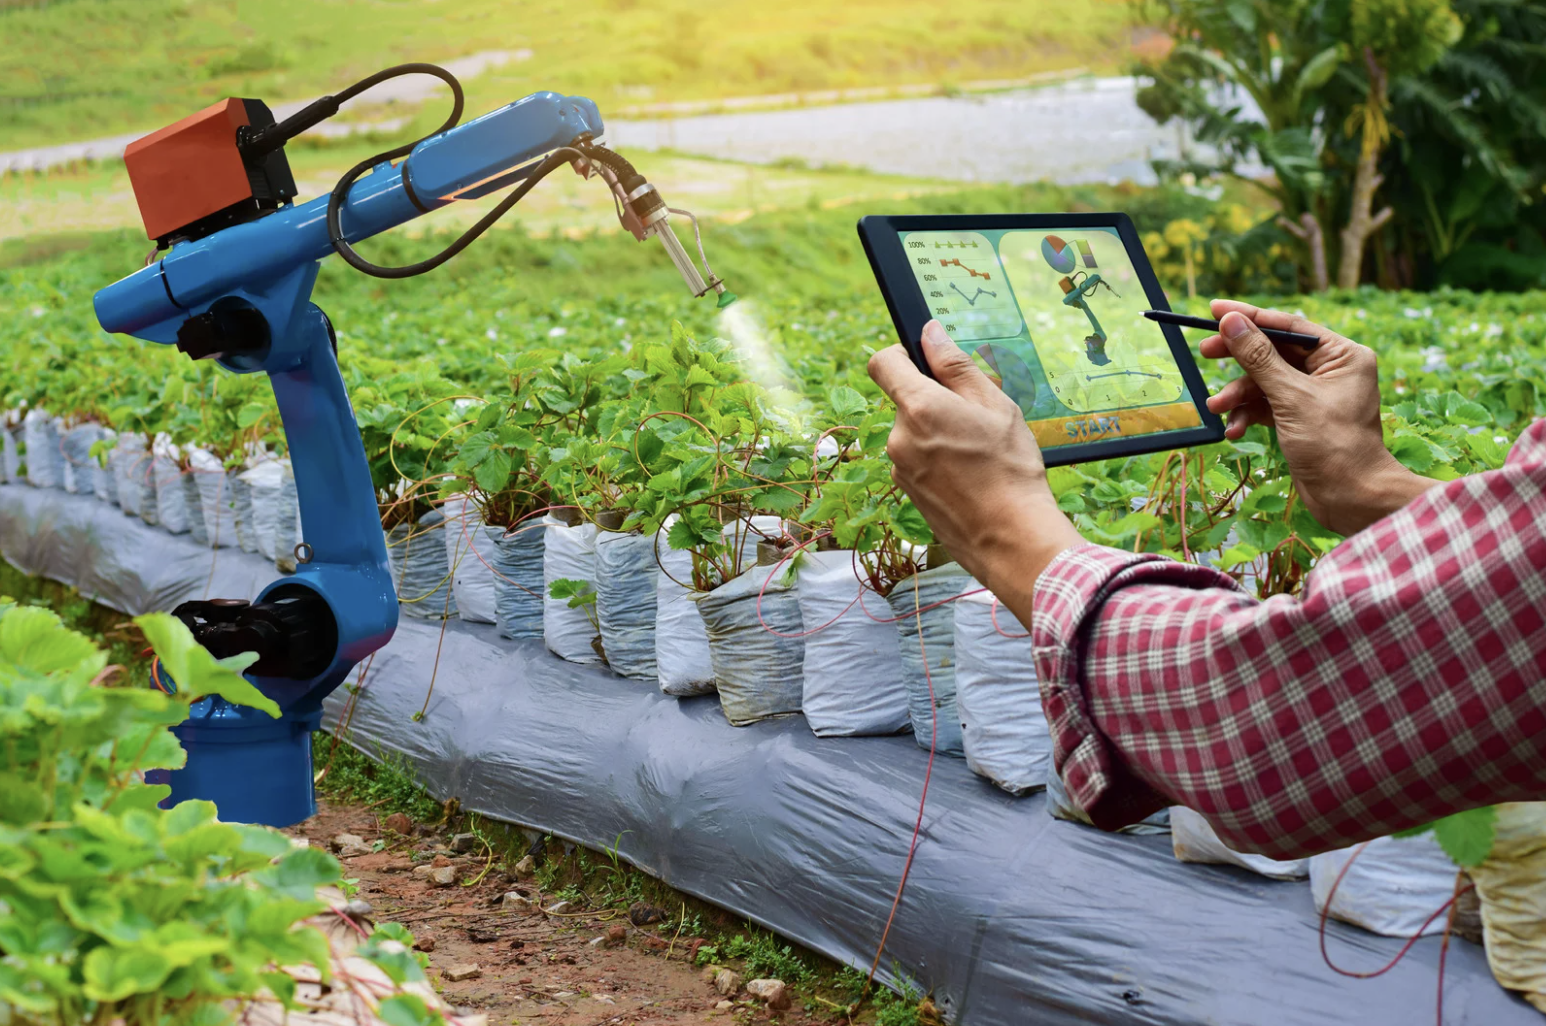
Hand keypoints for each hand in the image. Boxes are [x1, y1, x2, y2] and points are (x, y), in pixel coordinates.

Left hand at [867, 321, 1082, 599]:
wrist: (1010, 537)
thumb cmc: (1009, 468)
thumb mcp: (994, 405)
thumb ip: (956, 366)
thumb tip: (930, 333)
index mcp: (919, 407)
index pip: (882, 362)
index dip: (900, 354)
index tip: (923, 360)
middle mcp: (899, 436)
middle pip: (905, 401)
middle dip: (935, 402)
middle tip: (975, 419)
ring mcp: (899, 467)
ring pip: (914, 433)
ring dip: (938, 434)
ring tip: (977, 453)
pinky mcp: (906, 491)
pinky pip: (917, 460)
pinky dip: (937, 460)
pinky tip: (969, 475)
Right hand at [1203, 300, 1436, 535]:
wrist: (1351, 497)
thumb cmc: (1333, 445)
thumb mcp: (1291, 397)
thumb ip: (1258, 358)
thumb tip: (1232, 323)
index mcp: (1342, 355)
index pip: (1288, 326)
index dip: (1250, 317)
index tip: (1215, 311)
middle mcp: (1330, 370)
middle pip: (1273, 352)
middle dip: (1238, 358)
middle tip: (1204, 352)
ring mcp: (1313, 395)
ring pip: (1265, 381)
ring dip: (1238, 395)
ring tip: (1217, 408)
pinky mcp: (1300, 418)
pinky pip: (1266, 406)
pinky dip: (1248, 415)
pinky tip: (1234, 430)